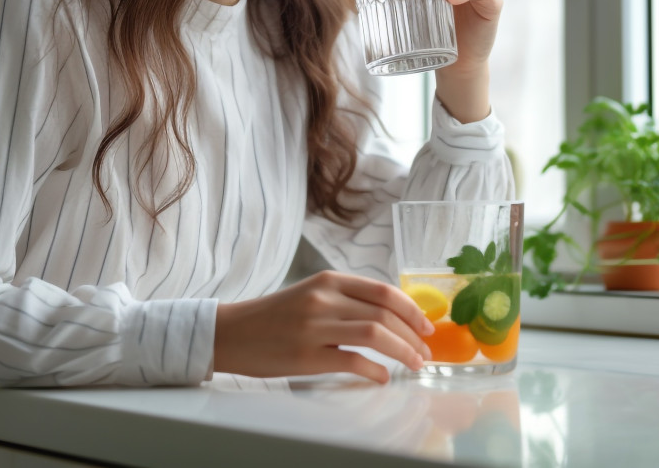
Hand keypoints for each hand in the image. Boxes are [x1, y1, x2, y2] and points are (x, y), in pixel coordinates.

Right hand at [213, 271, 434, 382]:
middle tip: (424, 352)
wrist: (232, 332)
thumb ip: (346, 299)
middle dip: (413, 335)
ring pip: (375, 335)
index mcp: (329, 281)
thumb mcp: (312, 294)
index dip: (412, 310)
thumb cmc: (275, 316)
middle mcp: (324, 299)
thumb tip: (390, 317)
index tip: (426, 327)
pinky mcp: (307, 356)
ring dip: (403, 351)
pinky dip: (375, 371)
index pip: (383, 291)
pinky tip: (382, 378)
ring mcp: (315, 327)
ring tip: (413, 364)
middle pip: (385, 314)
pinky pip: (353, 362)